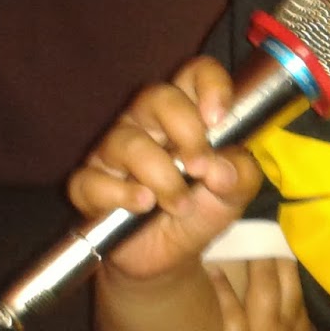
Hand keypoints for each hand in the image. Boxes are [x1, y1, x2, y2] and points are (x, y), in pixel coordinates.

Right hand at [68, 56, 263, 280]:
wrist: (170, 256)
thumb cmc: (201, 209)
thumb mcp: (234, 195)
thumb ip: (240, 175)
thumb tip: (222, 171)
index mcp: (186, 113)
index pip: (195, 74)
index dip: (209, 86)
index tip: (218, 120)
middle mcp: (146, 123)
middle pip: (156, 97)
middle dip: (186, 132)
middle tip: (201, 168)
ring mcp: (113, 151)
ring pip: (128, 143)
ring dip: (162, 177)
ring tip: (181, 205)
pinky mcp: (89, 184)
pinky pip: (93, 180)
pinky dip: (121, 195)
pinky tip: (142, 206)